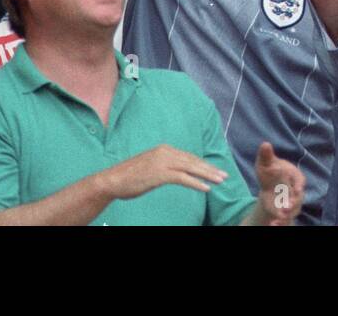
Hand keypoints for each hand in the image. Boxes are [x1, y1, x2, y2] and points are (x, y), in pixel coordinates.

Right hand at [99, 144, 229, 200]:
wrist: (112, 180)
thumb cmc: (129, 176)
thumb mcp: (150, 166)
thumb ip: (164, 165)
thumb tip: (176, 171)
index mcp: (164, 149)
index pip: (189, 156)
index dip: (203, 164)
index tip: (214, 170)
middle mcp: (165, 152)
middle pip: (193, 160)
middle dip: (210, 168)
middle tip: (224, 175)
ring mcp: (163, 162)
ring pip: (191, 168)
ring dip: (207, 175)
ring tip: (219, 181)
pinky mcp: (160, 174)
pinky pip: (183, 178)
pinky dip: (196, 183)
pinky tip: (206, 188)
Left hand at [254, 142, 303, 225]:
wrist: (271, 186)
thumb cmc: (271, 172)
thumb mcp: (266, 163)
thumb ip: (266, 156)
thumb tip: (265, 144)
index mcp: (294, 177)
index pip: (299, 180)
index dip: (299, 184)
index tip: (298, 188)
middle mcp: (295, 191)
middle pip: (297, 198)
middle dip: (292, 203)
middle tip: (286, 208)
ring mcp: (291, 202)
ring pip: (292, 210)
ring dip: (286, 216)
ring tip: (277, 220)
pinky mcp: (285, 212)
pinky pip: (286, 219)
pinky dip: (280, 222)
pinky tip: (272, 225)